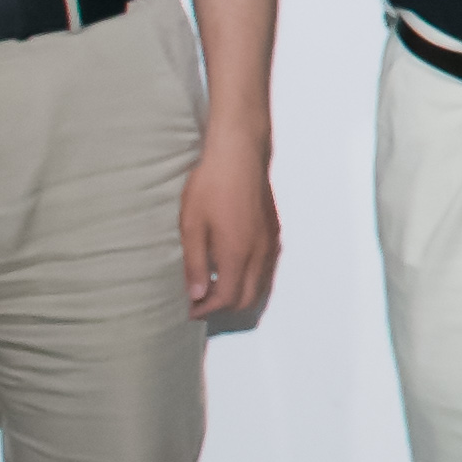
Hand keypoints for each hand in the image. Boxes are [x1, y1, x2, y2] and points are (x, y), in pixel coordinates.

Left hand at [177, 144, 277, 321]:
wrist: (239, 152)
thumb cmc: (211, 185)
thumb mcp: (191, 226)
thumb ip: (194, 264)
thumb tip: (197, 295)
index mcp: (237, 253)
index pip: (226, 298)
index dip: (206, 309)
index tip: (188, 309)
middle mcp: (258, 252)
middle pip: (247, 298)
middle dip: (223, 306)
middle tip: (199, 302)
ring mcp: (269, 241)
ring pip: (259, 284)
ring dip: (238, 292)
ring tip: (213, 285)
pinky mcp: (273, 230)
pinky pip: (265, 267)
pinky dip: (249, 277)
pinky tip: (230, 264)